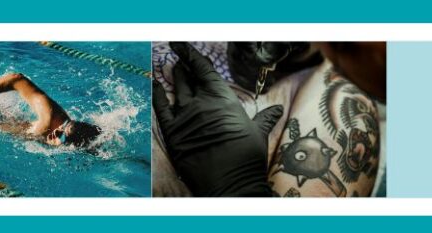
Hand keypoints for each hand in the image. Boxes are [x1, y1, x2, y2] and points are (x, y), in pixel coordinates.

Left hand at [152, 42, 283, 196]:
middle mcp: (201, 104)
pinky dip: (157, 95)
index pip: (204, 71)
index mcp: (222, 99)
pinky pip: (161, 109)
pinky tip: (154, 85)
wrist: (229, 181)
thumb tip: (276, 110)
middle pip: (188, 79)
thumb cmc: (246, 157)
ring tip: (171, 68)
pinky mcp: (172, 133)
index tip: (182, 47)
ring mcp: (184, 117)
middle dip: (183, 68)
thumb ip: (264, 118)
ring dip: (173, 78)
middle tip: (179, 60)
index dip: (192, 56)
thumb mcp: (258, 133)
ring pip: (176, 91)